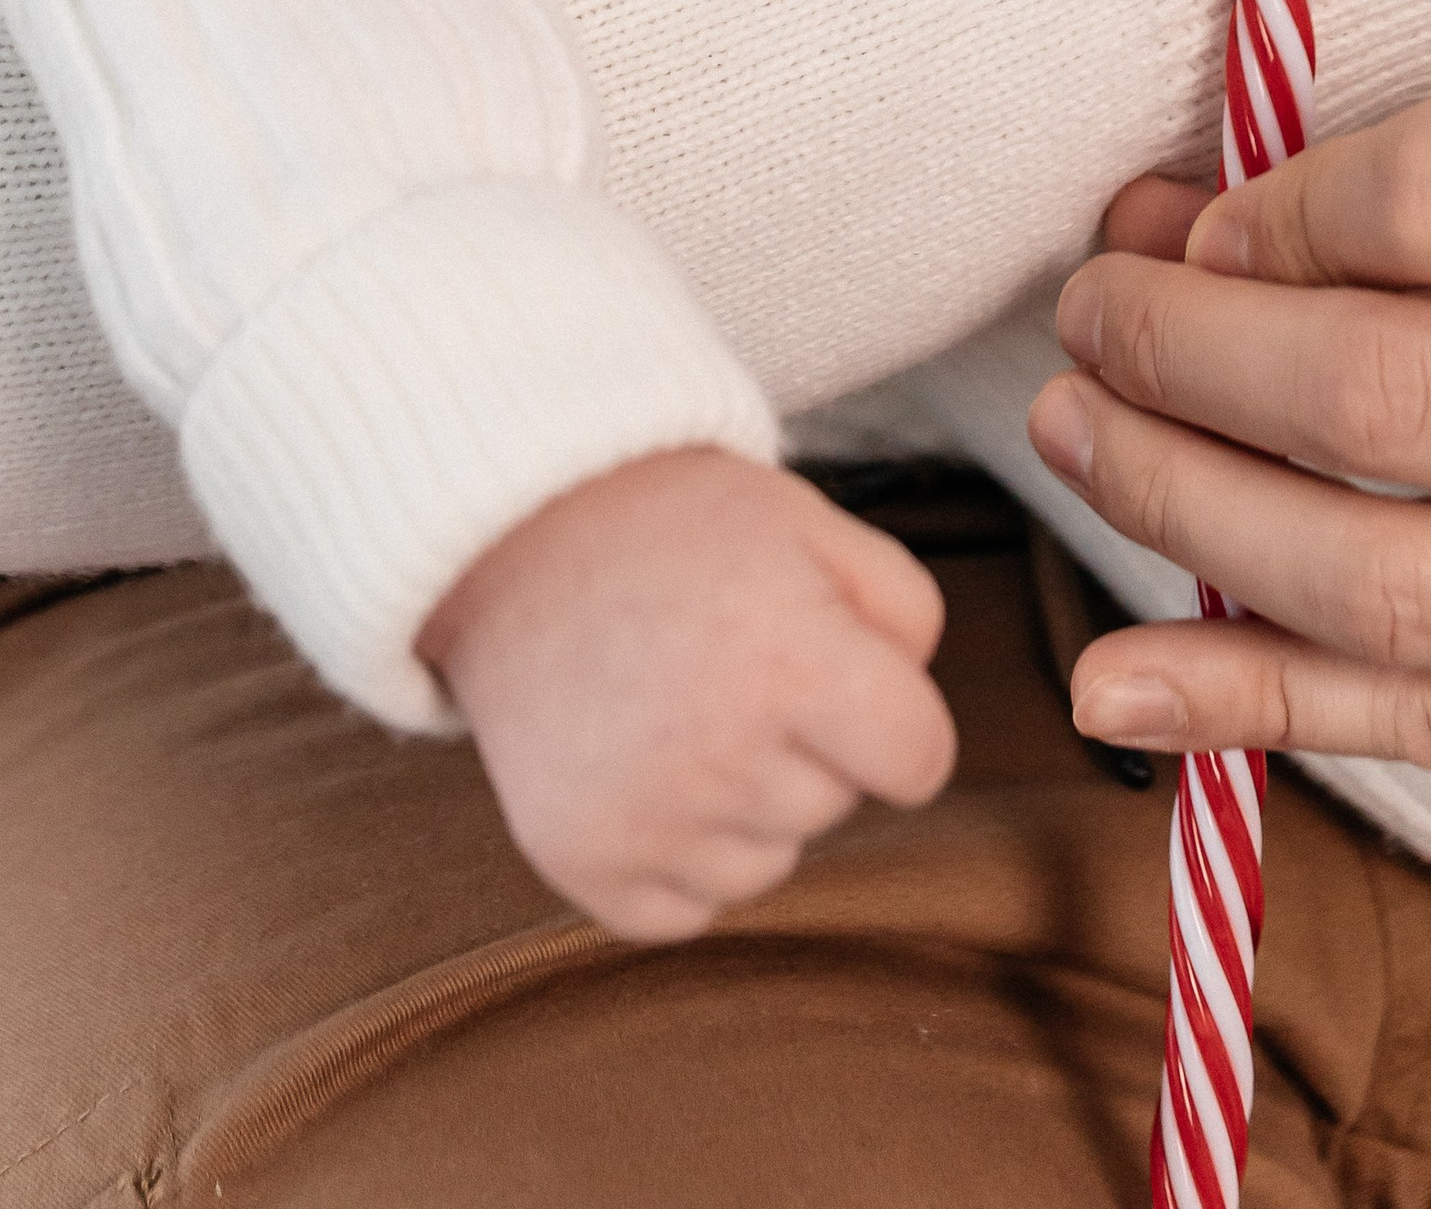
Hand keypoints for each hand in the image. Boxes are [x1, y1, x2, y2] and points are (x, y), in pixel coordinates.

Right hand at [417, 448, 954, 940]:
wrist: (511, 536)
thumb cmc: (674, 527)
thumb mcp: (811, 522)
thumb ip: (905, 613)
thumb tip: (912, 723)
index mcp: (789, 659)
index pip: (920, 760)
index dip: (893, 716)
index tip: (842, 675)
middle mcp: (717, 751)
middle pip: (835, 805)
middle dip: (807, 743)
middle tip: (728, 660)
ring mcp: (643, 817)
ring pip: (766, 863)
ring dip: (743, 802)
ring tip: (676, 703)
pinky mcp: (580, 860)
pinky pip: (685, 907)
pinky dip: (675, 852)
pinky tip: (639, 761)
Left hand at [1027, 97, 1430, 812]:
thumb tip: (1196, 218)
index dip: (1284, 201)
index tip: (1208, 211)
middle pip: (1383, 399)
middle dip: (1182, 352)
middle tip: (1087, 306)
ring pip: (1382, 582)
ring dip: (1180, 506)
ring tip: (1075, 431)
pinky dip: (1251, 711)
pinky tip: (1113, 681)